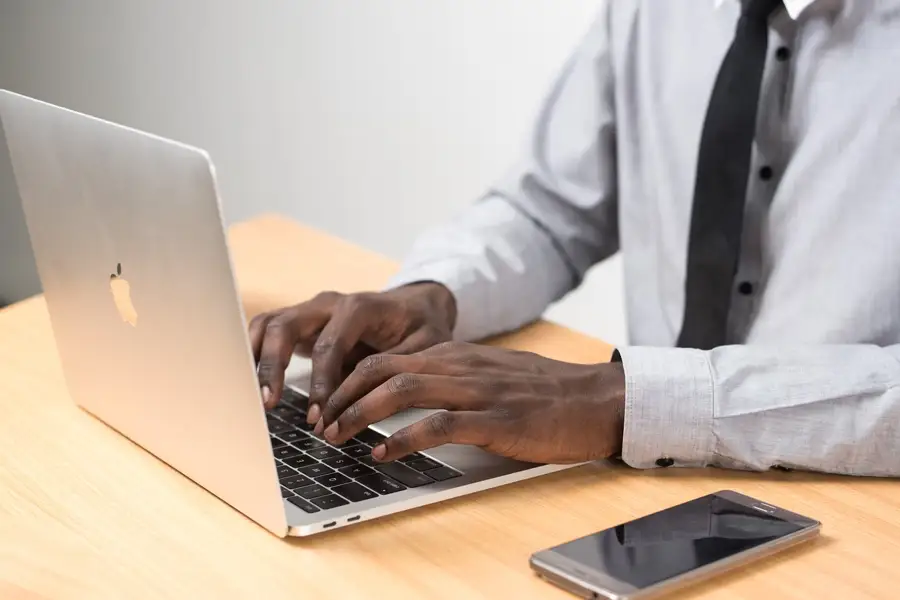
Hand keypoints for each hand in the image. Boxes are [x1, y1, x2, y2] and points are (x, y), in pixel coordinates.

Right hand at [248, 283, 456, 419]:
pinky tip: (247, 383)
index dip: (320, 383)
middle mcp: (328, 304)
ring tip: (252, 397)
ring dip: (256, 359)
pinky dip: (253, 353)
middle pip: (286, 326)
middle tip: (268, 403)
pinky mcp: (300, 323)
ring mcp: (310, 310)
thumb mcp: (423, 348)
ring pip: (268, 324)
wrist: (416, 306)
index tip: (317, 416)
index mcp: (359, 307)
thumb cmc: (421, 327)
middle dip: (274, 366)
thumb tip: (369, 402)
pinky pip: (266, 331)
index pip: (329, 345)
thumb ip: (395, 369)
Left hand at [319, 342, 625, 463]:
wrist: (596, 398)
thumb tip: (409, 392)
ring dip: (360, 413)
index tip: (326, 405)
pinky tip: (384, 453)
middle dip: (342, 395)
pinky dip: (405, 437)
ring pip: (402, 390)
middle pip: (382, 369)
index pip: (386, 358)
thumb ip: (452, 377)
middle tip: (320, 423)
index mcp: (456, 355)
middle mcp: (460, 366)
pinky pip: (440, 424)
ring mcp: (478, 391)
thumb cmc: (544, 393)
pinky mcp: (496, 420)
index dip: (348, 380)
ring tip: (337, 436)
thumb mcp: (490, 374)